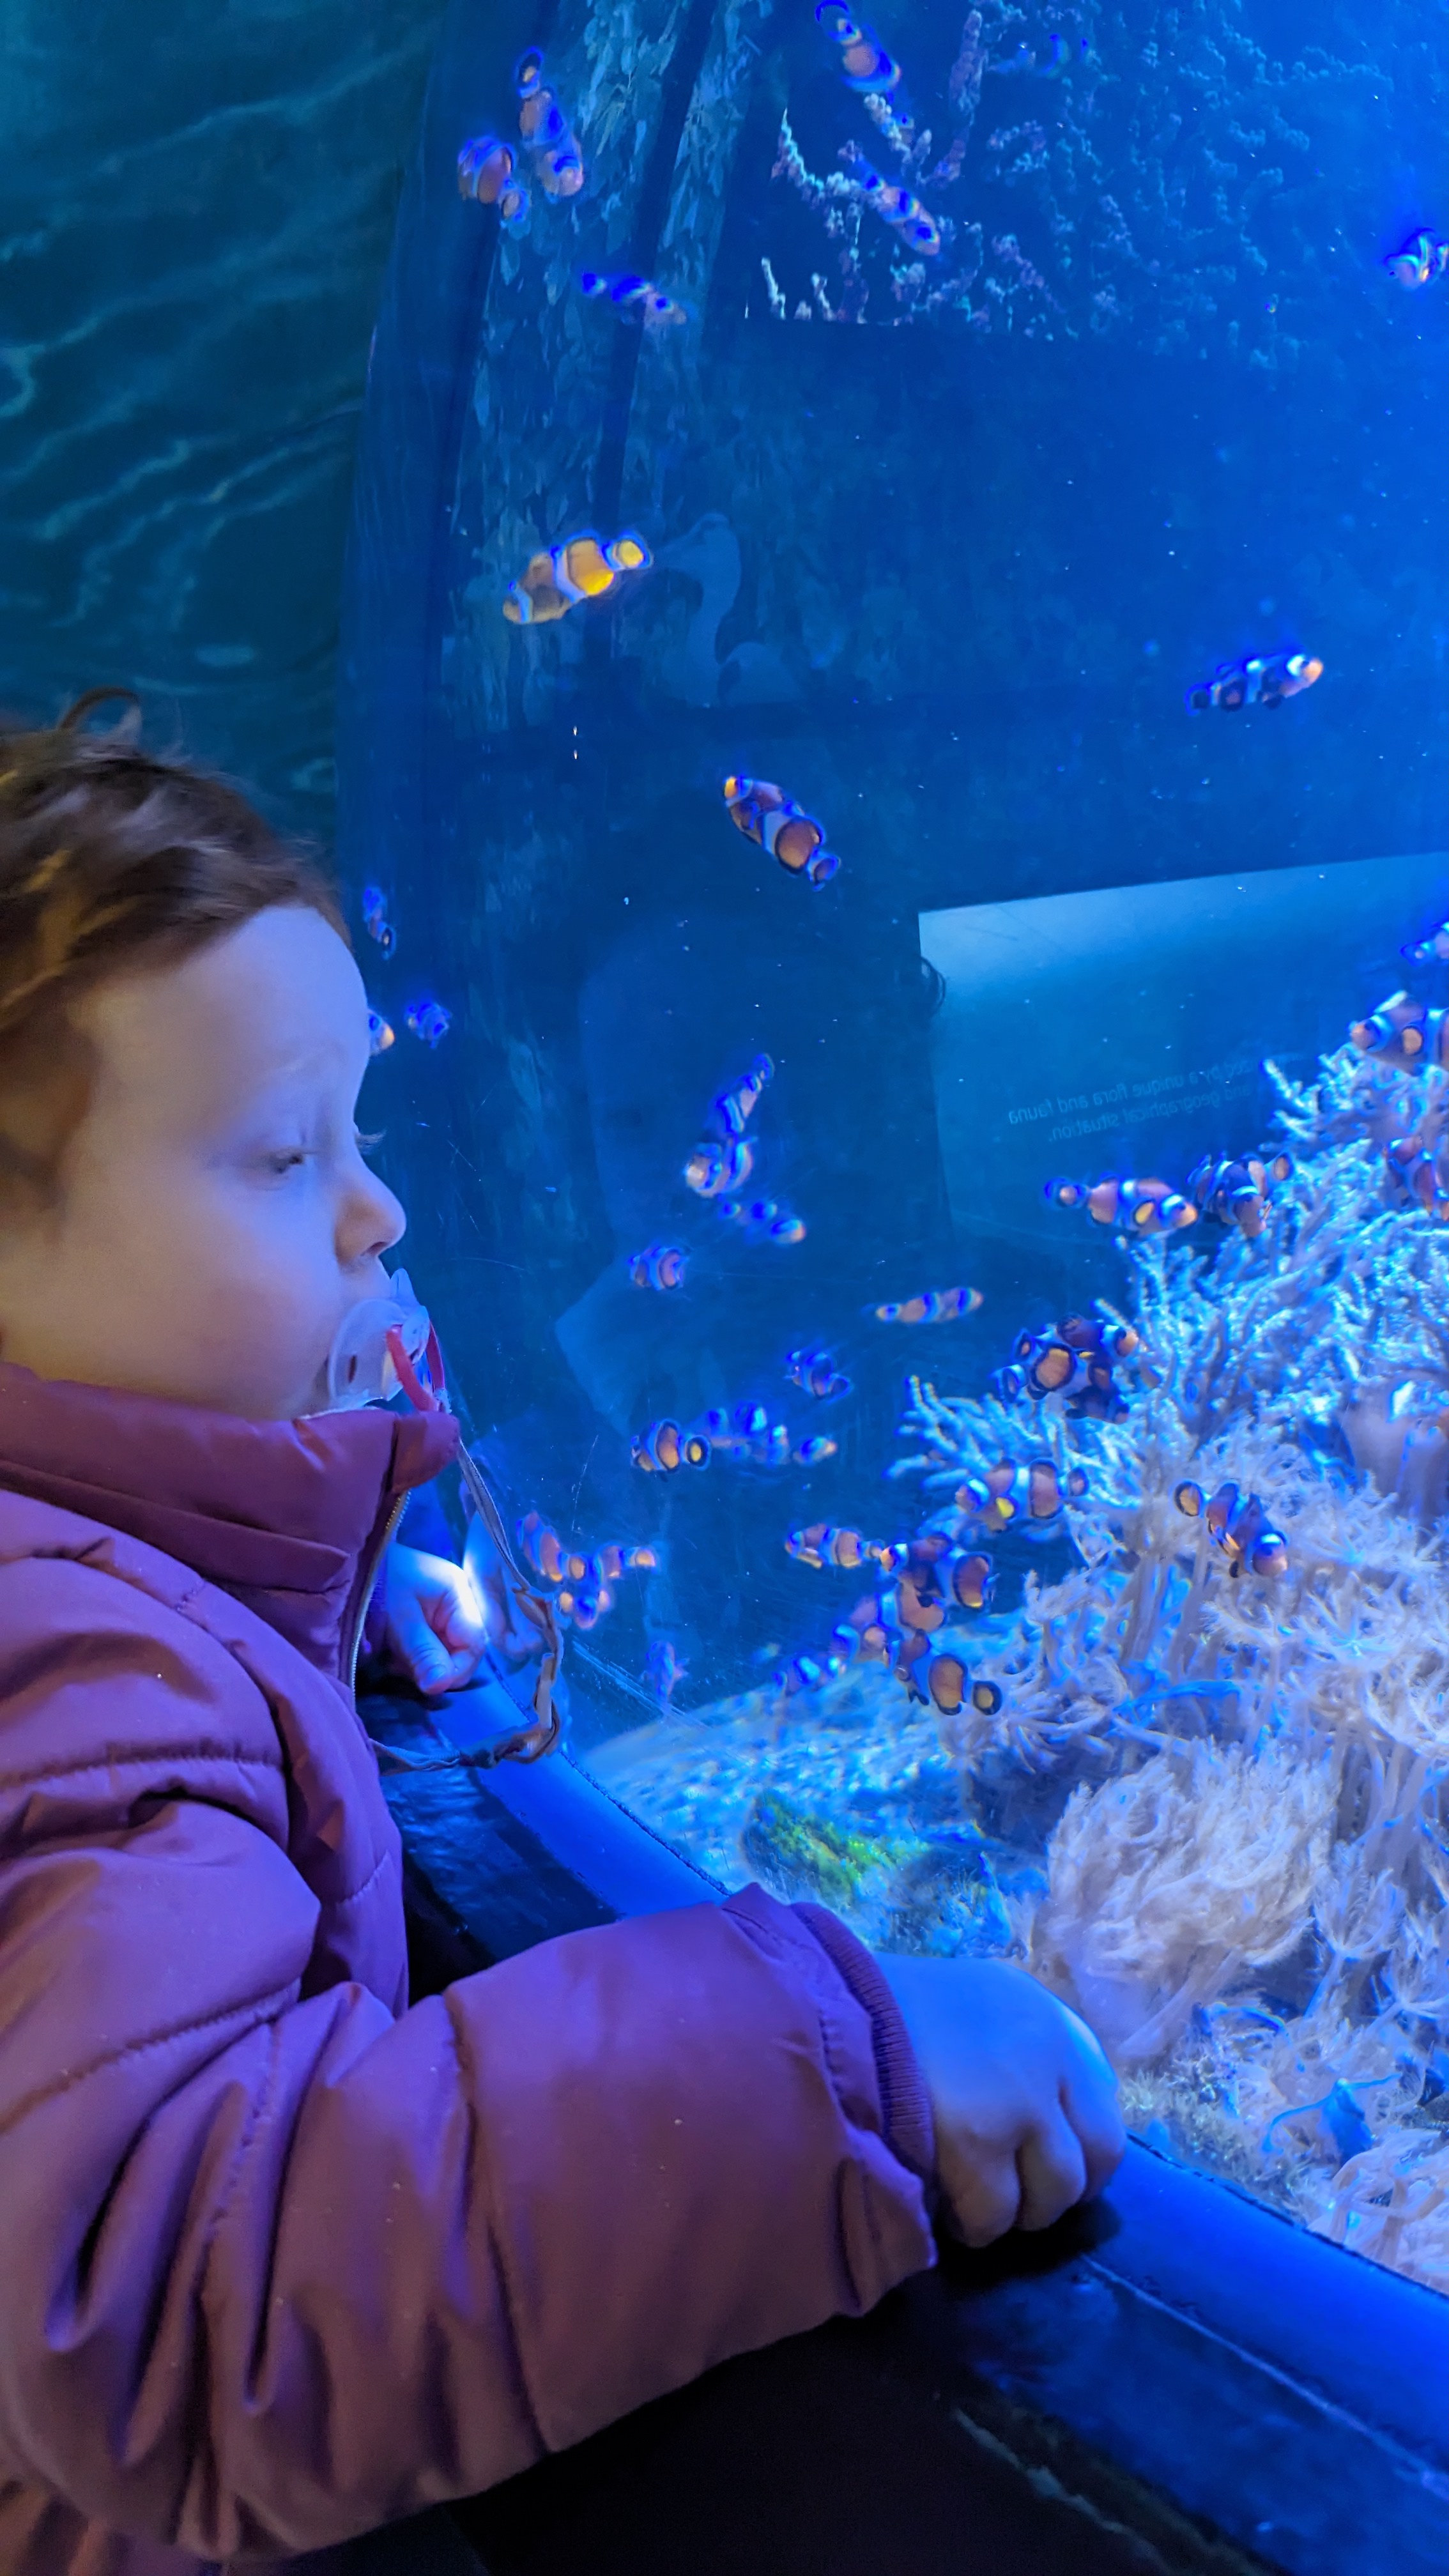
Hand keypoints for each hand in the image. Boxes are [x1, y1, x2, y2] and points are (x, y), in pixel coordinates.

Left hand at [379, 1544, 489, 1695]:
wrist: (347, 1565)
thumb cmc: (376, 1586)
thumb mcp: (399, 1621)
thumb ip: (423, 1654)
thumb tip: (440, 1687)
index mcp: (458, 1592)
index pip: (474, 1642)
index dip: (457, 1669)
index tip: (430, 1685)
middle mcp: (458, 1601)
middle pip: (463, 1650)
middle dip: (436, 1667)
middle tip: (403, 1669)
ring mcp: (444, 1611)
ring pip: (447, 1653)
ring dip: (423, 1665)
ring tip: (394, 1660)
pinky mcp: (428, 1620)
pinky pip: (433, 1649)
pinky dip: (416, 1659)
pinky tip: (395, 1656)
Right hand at [877, 1953, 1124, 2247]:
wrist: (827, 2007)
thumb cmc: (887, 2008)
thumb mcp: (970, 2007)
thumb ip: (1015, 2053)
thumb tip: (1047, 2125)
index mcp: (1043, 2014)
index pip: (1103, 2102)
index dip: (1080, 2148)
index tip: (1047, 2166)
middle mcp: (1048, 2049)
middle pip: (1098, 2155)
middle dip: (1059, 2188)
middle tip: (1014, 2196)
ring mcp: (1020, 2097)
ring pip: (1054, 2194)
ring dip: (1016, 2210)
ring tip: (971, 2200)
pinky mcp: (980, 2140)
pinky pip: (995, 2213)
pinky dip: (973, 2222)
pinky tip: (943, 2207)